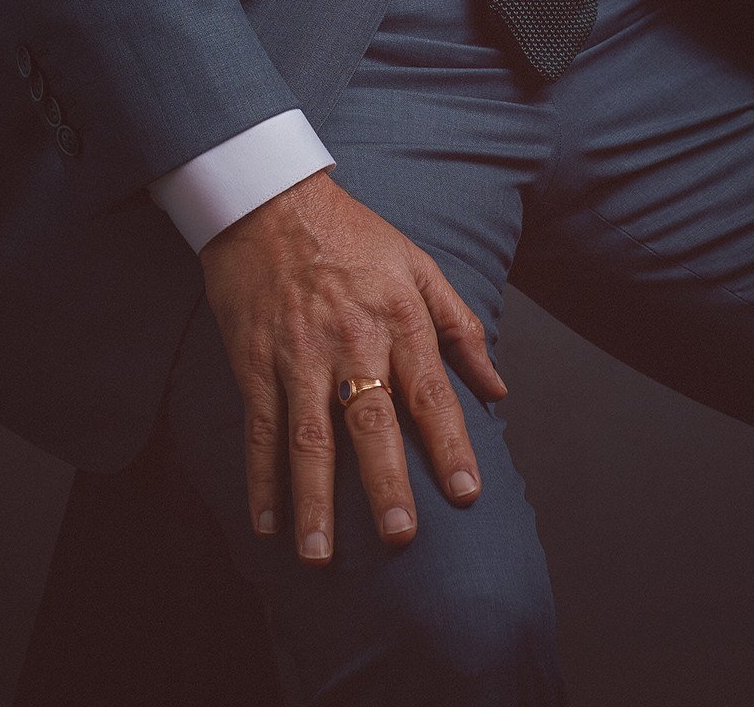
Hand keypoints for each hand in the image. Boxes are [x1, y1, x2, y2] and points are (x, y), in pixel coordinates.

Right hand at [198, 169, 506, 564]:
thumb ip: (459, 326)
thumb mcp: (415, 263)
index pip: (430, 391)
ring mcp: (297, 352)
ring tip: (318, 555)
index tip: (467, 495)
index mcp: (396, 315)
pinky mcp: (255, 358)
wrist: (269, 198)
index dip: (450, 444)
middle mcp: (349, 338)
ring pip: (307, 436)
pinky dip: (260, 477)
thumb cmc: (351, 233)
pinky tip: (267, 522)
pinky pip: (260, 426)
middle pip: (370, 420)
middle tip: (399, 538)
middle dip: (385, 482)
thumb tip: (498, 386)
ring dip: (313, 499)